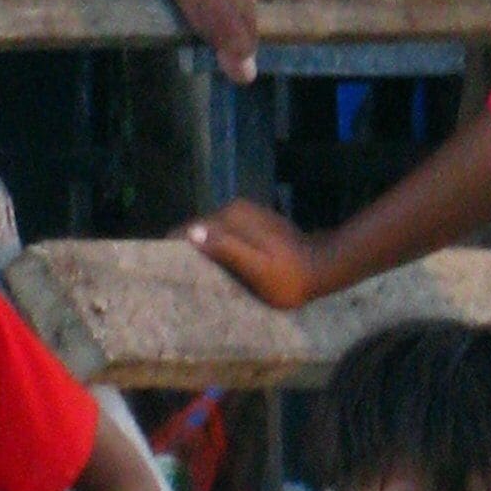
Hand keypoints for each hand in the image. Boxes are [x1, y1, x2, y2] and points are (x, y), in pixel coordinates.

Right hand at [185, 198, 337, 308]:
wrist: (323, 266)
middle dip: (185, 252)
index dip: (172, 251)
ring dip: (201, 252)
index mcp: (229, 218)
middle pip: (196, 231)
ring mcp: (243, 214)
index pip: (186, 230)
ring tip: (196, 279)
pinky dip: (218, 250)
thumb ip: (227, 249)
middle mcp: (232, 210)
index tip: (166, 273)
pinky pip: (224, 235)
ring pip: (209, 233)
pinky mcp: (252, 222)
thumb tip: (191, 234)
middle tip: (180, 281)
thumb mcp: (258, 268)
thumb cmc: (290, 275)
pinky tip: (219, 270)